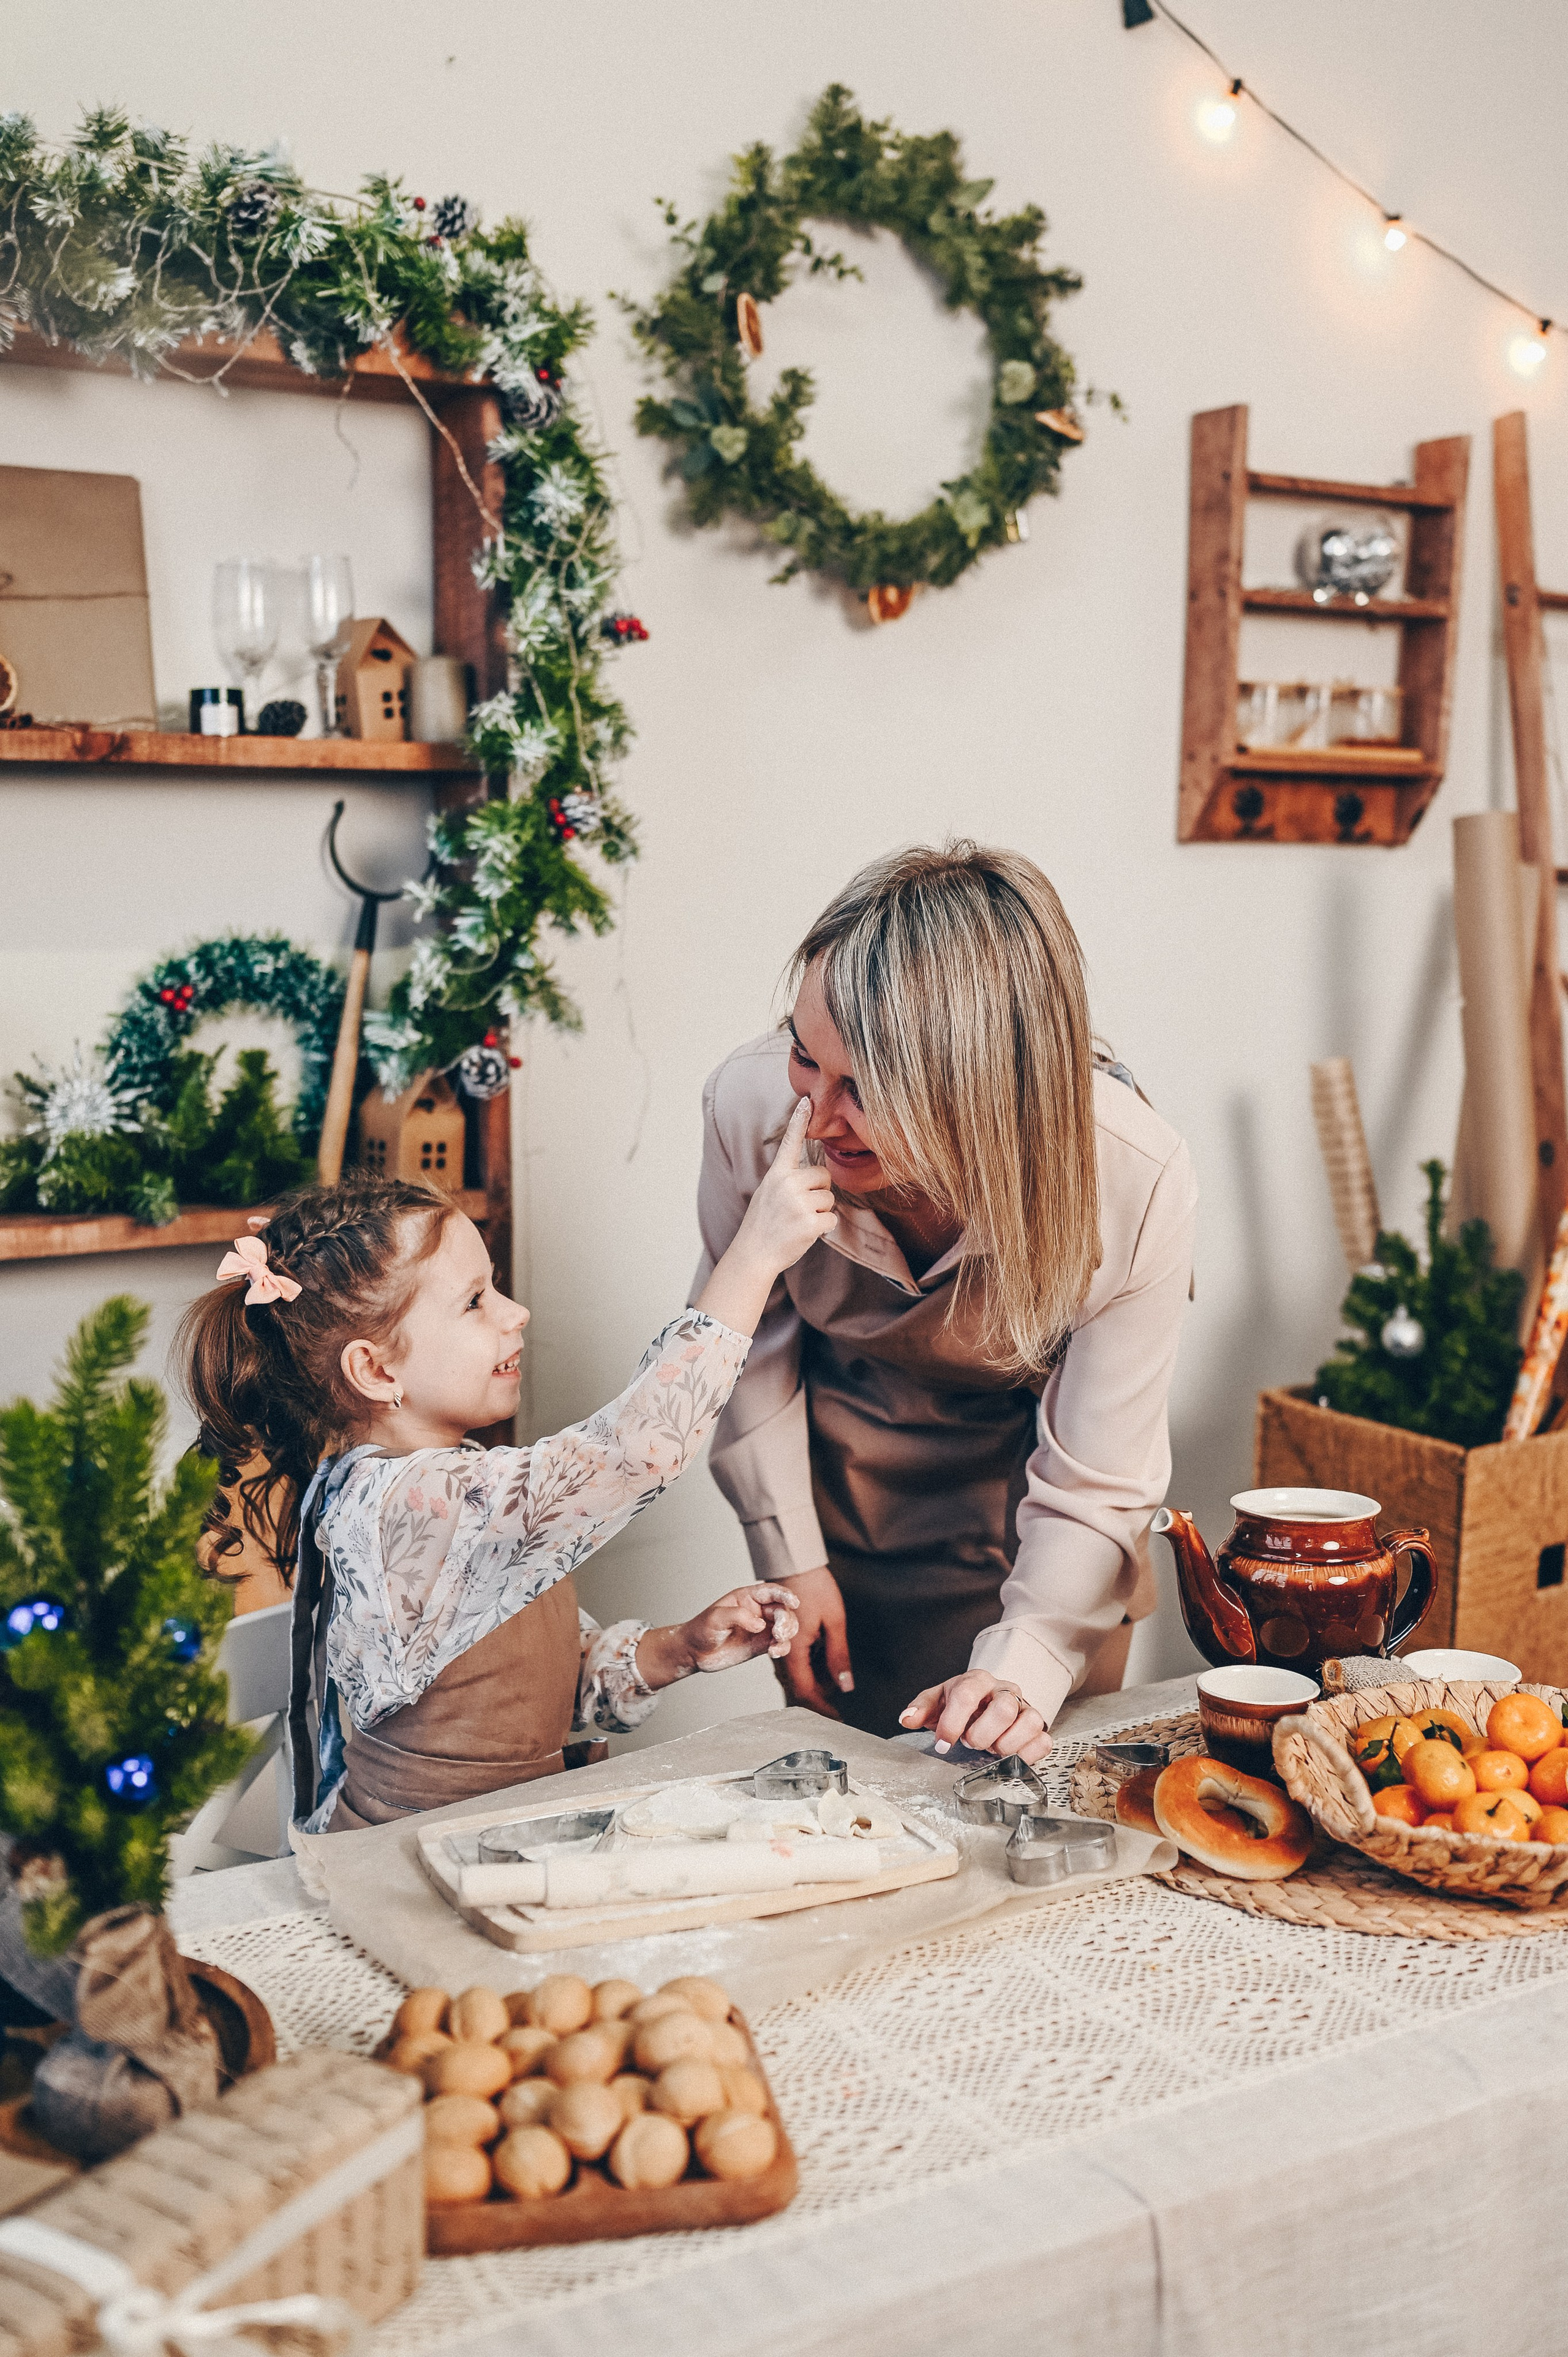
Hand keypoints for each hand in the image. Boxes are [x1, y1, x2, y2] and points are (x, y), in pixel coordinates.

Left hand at [683, 1583, 799, 1673]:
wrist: (695, 1651)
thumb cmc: (702, 1629)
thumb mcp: (716, 1618)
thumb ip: (739, 1616)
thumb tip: (760, 1625)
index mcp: (747, 1597)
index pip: (772, 1591)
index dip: (785, 1595)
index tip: (793, 1602)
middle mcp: (758, 1611)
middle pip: (783, 1610)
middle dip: (786, 1620)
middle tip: (778, 1632)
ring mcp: (762, 1628)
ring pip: (787, 1626)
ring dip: (787, 1633)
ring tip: (776, 1642)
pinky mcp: (762, 1644)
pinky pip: (781, 1644)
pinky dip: (783, 1648)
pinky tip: (773, 1652)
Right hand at [736, 1096, 837, 1275]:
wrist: (753, 1254)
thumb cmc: (764, 1224)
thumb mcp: (768, 1193)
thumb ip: (788, 1180)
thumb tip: (819, 1175)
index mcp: (776, 1174)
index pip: (790, 1142)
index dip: (799, 1120)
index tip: (807, 1099)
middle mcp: (787, 1184)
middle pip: (824, 1176)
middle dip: (819, 1191)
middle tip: (800, 1208)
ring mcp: (798, 1204)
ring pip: (830, 1199)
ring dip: (821, 1212)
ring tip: (799, 1222)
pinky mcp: (809, 1223)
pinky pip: (832, 1219)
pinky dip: (824, 1229)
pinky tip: (805, 1233)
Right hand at [770, 1564, 852, 1718]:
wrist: (794, 1564)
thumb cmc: (814, 1588)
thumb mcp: (834, 1622)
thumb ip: (839, 1656)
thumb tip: (845, 1687)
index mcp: (792, 1651)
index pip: (805, 1692)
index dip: (821, 1708)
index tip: (837, 1717)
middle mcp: (782, 1651)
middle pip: (800, 1685)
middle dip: (822, 1694)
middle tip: (841, 1692)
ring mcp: (780, 1645)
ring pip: (798, 1673)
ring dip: (817, 1679)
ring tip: (836, 1671)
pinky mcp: (782, 1637)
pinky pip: (796, 1660)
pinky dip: (812, 1664)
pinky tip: (825, 1655)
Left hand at [899, 1672, 1050, 1763]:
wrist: (987, 1702)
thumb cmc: (962, 1703)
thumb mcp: (938, 1701)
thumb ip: (921, 1708)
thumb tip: (906, 1718)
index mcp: (977, 1680)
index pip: (967, 1694)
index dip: (953, 1722)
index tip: (943, 1743)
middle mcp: (1005, 1690)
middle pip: (1003, 1709)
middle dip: (982, 1735)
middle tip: (970, 1742)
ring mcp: (1026, 1708)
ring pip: (1029, 1722)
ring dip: (1005, 1745)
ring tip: (991, 1748)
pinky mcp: (1039, 1728)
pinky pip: (1043, 1741)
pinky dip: (1026, 1754)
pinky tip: (1009, 1757)